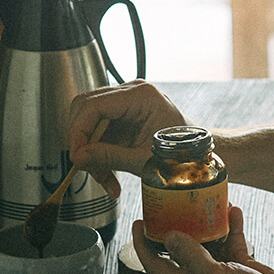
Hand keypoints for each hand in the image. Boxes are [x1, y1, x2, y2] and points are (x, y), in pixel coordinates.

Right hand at [69, 81, 186, 198]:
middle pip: (85, 109)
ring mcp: (125, 104)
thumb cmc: (183, 153)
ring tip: (105, 179)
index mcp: (141, 96)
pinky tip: (109, 176)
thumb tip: (79, 157)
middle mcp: (130, 94)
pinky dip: (99, 156)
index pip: (93, 105)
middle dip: (82, 142)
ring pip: (88, 124)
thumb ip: (110, 157)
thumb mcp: (145, 160)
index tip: (76, 156)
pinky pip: (99, 133)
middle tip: (85, 166)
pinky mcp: (122, 118)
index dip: (79, 131)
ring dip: (91, 154)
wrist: (197, 156)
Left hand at [133, 206, 273, 273]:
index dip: (142, 245)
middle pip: (180, 249)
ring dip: (207, 222)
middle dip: (175, 226)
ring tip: (206, 202)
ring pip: (208, 241)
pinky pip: (233, 242)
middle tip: (173, 204)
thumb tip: (169, 237)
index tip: (138, 223)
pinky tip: (234, 212)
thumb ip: (191, 256)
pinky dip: (232, 226)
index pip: (155, 265)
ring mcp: (223, 272)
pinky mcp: (243, 268)